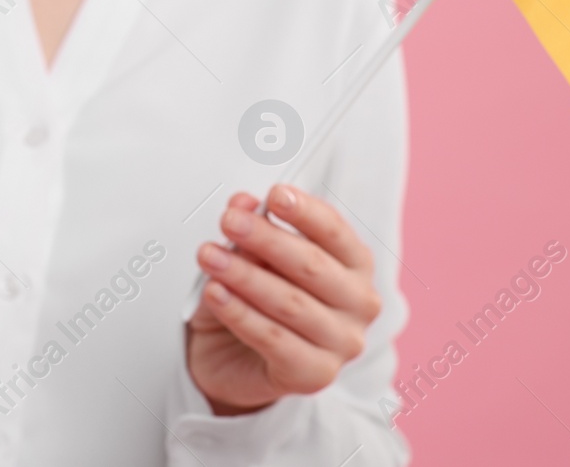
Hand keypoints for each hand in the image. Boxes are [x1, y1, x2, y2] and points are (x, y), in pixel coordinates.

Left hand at [186, 185, 381, 414]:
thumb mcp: (250, 257)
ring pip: (290, 303)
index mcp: (354, 265)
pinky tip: (216, 293)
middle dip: (266, 239)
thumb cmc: (256, 300)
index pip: (335, 231)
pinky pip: (273, 339)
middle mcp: (359, 303)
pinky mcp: (315, 375)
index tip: (275, 194)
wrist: (237, 358)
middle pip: (312, 265)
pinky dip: (240, 313)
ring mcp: (342, 343)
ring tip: (209, 256)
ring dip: (245, 275)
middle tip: (229, 221)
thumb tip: (243, 203)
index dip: (305, 211)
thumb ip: (252, 230)